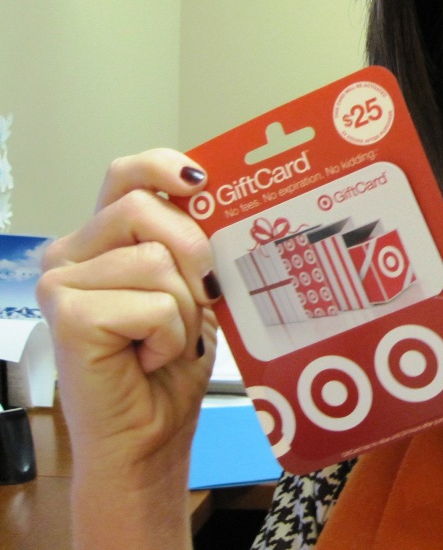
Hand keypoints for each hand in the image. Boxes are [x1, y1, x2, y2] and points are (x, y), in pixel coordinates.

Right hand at [36, 149, 219, 545]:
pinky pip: (152, 302)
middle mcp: (73, 252)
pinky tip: (149, 357)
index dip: (162, 166)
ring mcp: (63, 282)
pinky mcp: (69, 314)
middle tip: (200, 299)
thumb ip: (195, 242)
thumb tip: (221, 196)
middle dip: (193, 253)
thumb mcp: (194, 288)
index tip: (199, 180)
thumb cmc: (171, 363)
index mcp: (104, 238)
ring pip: (156, 260)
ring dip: (184, 308)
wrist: (150, 434)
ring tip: (166, 339)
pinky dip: (170, 333)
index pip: (126, 174)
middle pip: (144, 210)